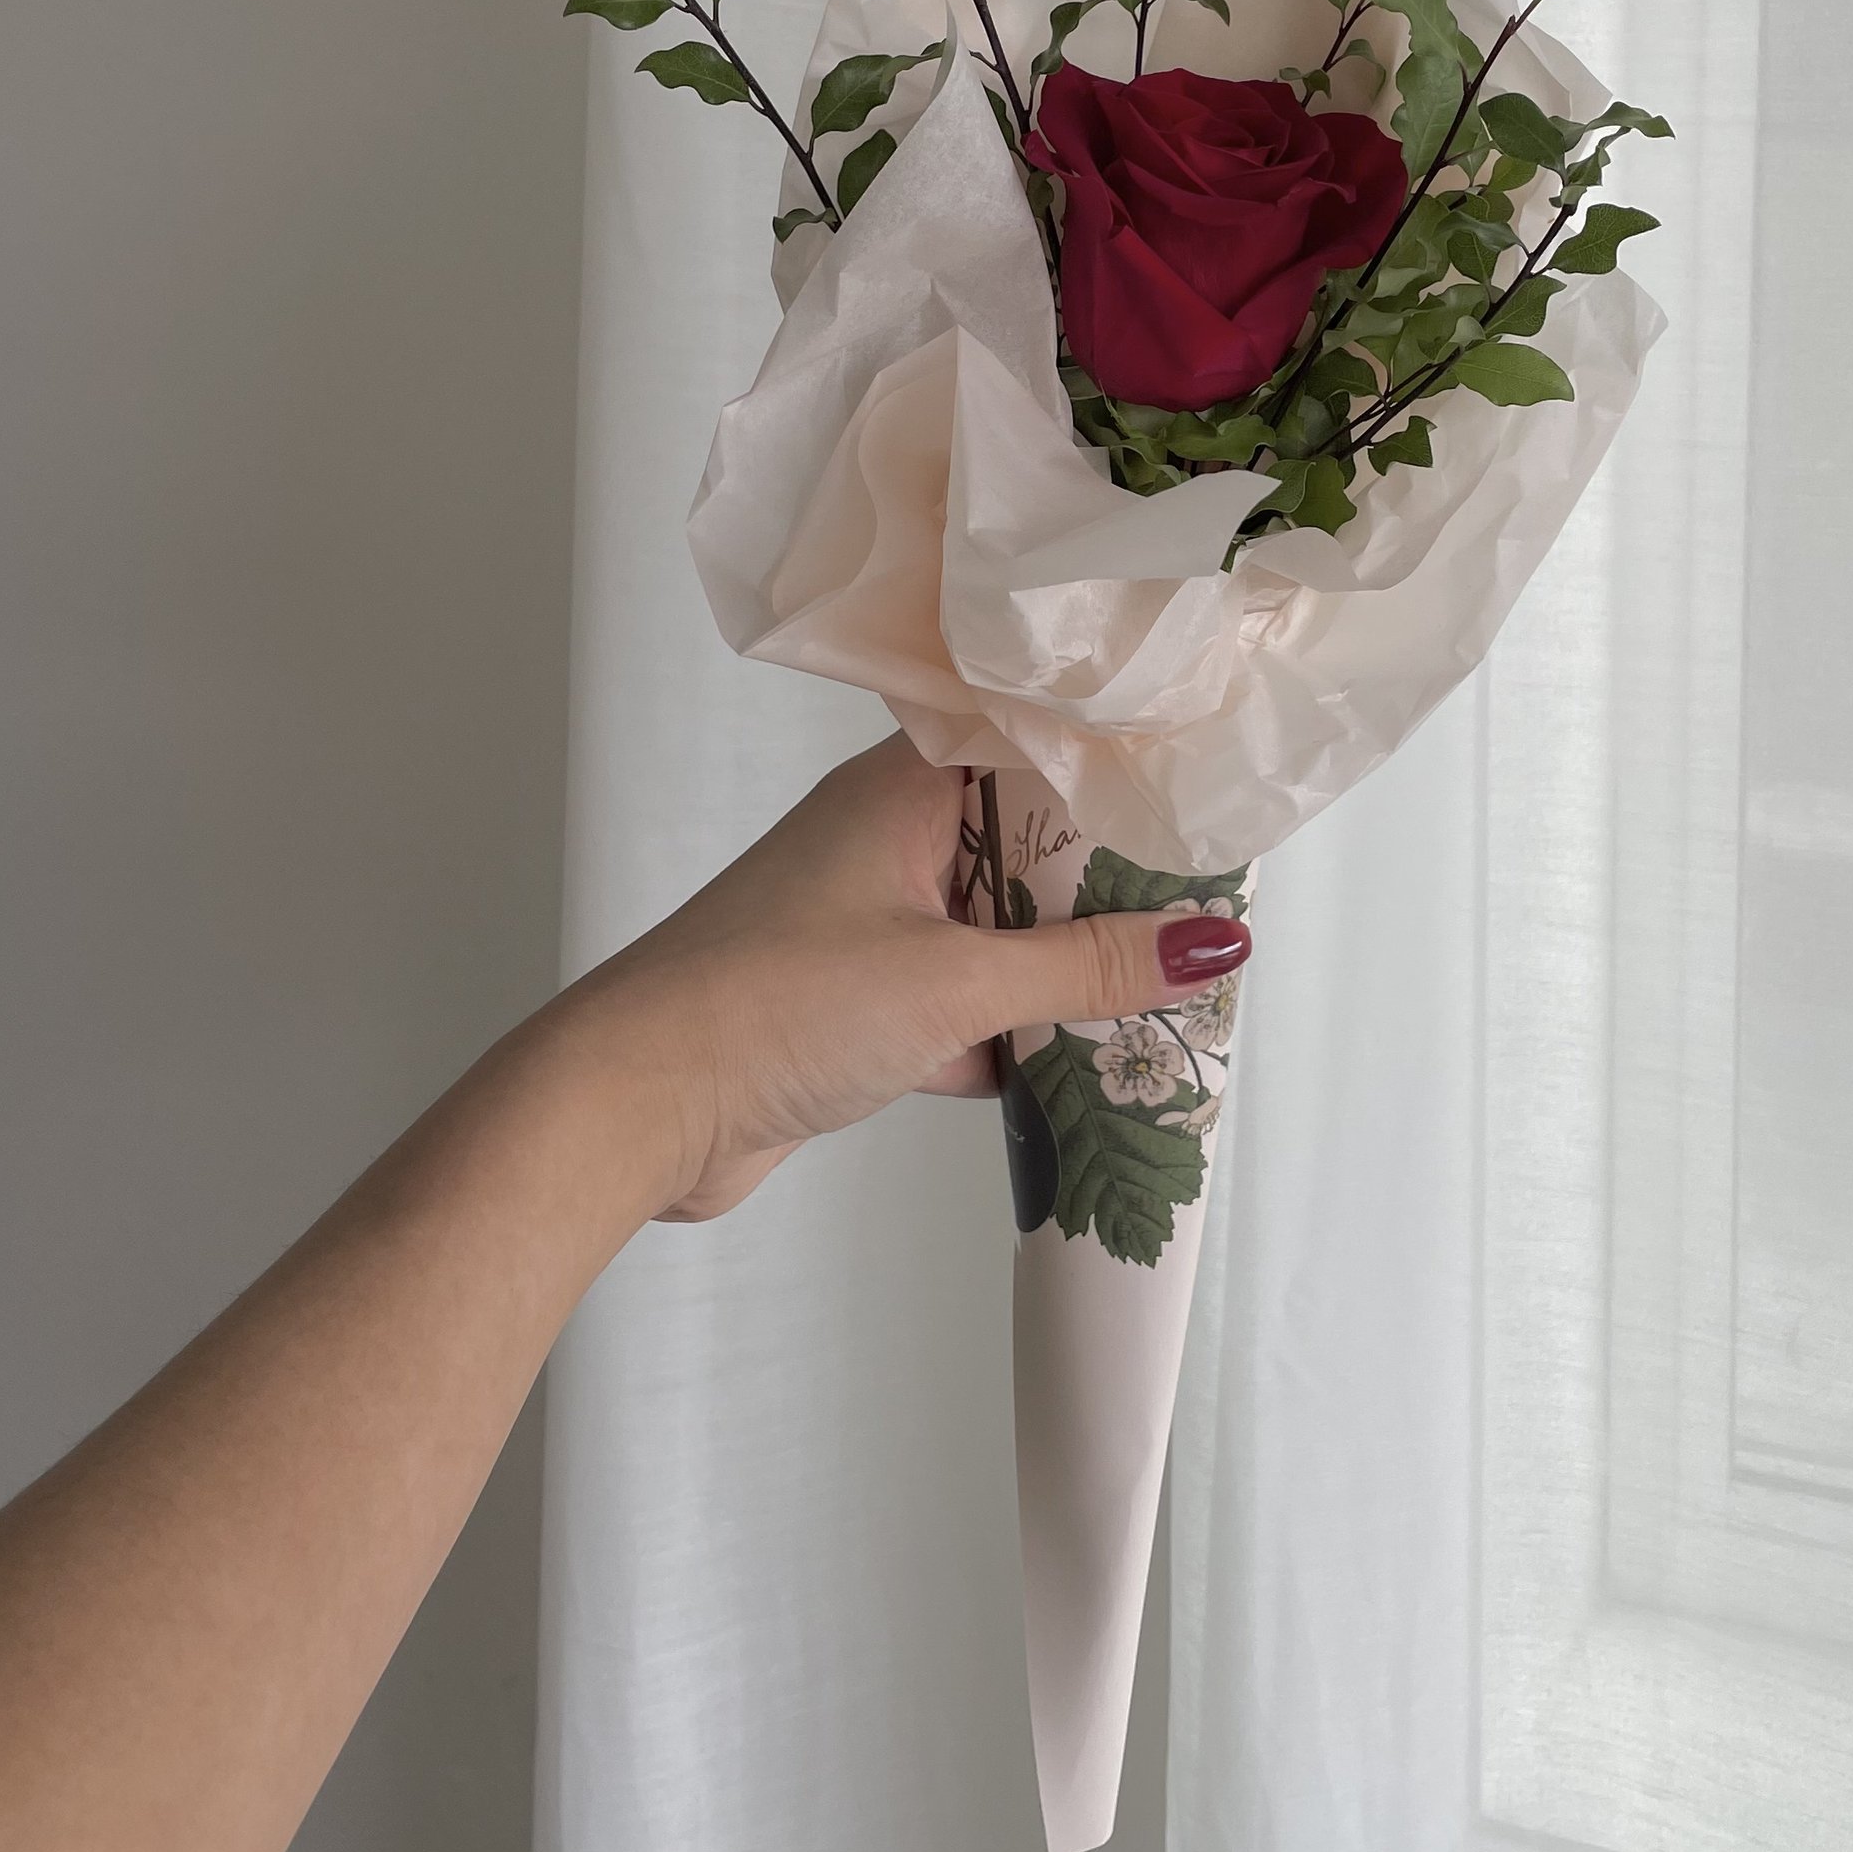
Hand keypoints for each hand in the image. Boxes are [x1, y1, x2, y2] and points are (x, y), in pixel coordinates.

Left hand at [548, 735, 1251, 1222]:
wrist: (634, 1106)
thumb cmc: (777, 1005)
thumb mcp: (955, 981)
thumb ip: (1086, 967)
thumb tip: (1215, 943)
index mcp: (903, 791)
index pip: (1034, 745)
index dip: (1121, 763)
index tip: (1211, 788)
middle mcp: (886, 843)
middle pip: (1028, 846)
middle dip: (1112, 887)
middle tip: (1218, 911)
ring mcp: (870, 928)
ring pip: (999, 934)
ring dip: (1067, 972)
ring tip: (1176, 993)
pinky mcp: (858, 1012)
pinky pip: (966, 1010)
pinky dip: (1018, 1039)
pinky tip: (1092, 1073)